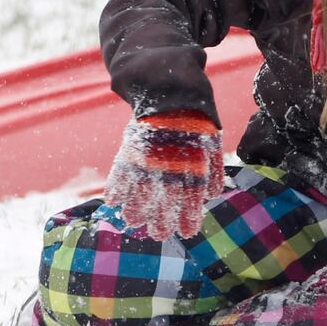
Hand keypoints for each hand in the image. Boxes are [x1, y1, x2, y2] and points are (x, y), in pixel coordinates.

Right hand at [104, 110, 223, 240]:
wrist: (173, 91)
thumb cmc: (195, 121)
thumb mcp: (211, 141)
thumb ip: (212, 168)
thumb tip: (211, 195)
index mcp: (194, 160)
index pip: (192, 194)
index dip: (189, 215)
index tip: (186, 232)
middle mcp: (172, 160)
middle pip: (167, 196)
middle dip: (162, 218)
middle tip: (158, 234)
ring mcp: (152, 153)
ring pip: (143, 186)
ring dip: (137, 207)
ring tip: (133, 222)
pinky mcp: (134, 144)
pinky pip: (122, 167)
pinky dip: (117, 184)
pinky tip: (113, 201)